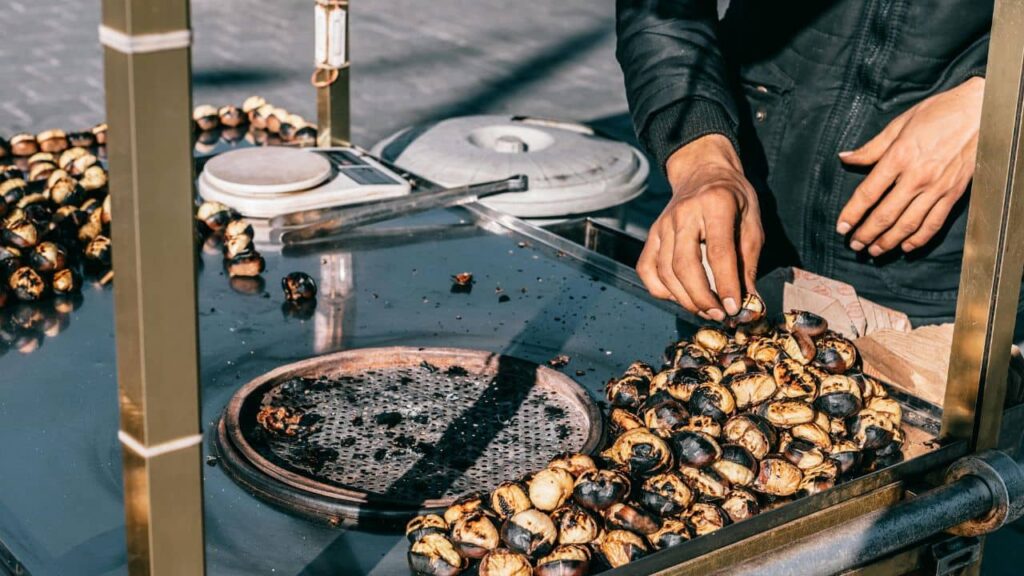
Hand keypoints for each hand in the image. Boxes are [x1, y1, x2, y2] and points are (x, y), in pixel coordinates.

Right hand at [637, 134, 763, 320]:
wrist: (703, 172)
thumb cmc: (733, 198)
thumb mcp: (752, 223)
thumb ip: (749, 261)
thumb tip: (748, 301)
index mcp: (715, 204)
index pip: (718, 252)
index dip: (726, 284)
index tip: (734, 308)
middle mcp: (683, 213)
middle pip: (684, 265)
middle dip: (702, 297)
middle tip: (720, 314)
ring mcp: (662, 224)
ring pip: (665, 271)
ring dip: (685, 298)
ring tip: (706, 310)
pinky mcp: (651, 234)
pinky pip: (647, 269)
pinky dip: (661, 290)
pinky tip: (680, 297)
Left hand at [837, 77, 984, 254]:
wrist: (982, 112)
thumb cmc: (940, 113)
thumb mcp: (900, 124)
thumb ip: (871, 148)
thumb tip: (845, 158)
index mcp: (899, 157)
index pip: (868, 193)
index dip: (852, 213)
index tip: (841, 227)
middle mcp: (918, 177)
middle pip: (885, 215)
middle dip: (866, 234)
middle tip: (854, 245)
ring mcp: (938, 188)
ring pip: (908, 224)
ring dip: (888, 242)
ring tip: (874, 251)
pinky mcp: (954, 194)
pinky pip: (934, 223)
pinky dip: (919, 239)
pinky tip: (906, 247)